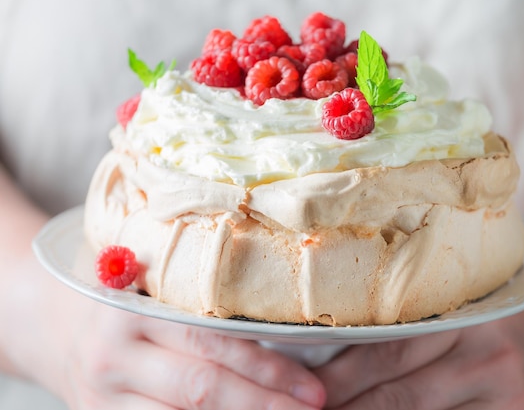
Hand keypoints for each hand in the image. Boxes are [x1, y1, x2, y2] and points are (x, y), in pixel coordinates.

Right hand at [60, 302, 325, 409]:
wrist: (52, 325)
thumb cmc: (121, 300)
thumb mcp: (150, 286)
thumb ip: (197, 299)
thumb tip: (280, 323)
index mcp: (134, 310)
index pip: (210, 343)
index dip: (266, 369)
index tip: (312, 388)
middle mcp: (114, 356)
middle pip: (200, 388)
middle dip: (262, 404)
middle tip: (311, 409)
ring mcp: (102, 398)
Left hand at [314, 321, 523, 409]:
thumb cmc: (488, 332)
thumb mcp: (452, 317)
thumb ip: (403, 333)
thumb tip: (323, 356)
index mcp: (458, 319)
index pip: (385, 351)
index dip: (338, 377)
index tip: (304, 391)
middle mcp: (483, 358)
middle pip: (398, 395)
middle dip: (346, 409)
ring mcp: (504, 401)